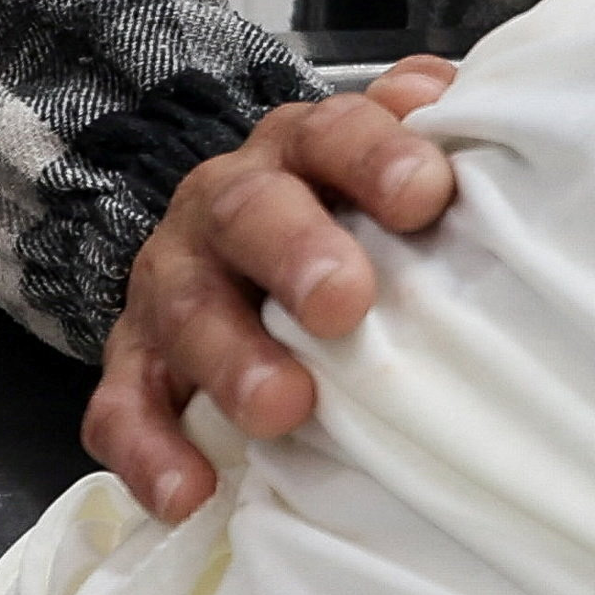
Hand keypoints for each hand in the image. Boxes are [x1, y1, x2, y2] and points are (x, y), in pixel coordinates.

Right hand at [86, 56, 462, 519]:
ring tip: (281, 409)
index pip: (334, 132)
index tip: (425, 195)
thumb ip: (439, 128)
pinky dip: (150, 451)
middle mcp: (226, 203)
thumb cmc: (353, 211)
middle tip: (343, 304)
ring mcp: (173, 281)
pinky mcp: (135, 360)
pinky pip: (124, 404)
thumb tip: (471, 102)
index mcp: (302, 148)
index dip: (377, 155)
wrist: (247, 239)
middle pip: (248, 213)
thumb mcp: (394, 162)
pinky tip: (189, 493)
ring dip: (231, 360)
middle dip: (294, 254)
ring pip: (184, 311)